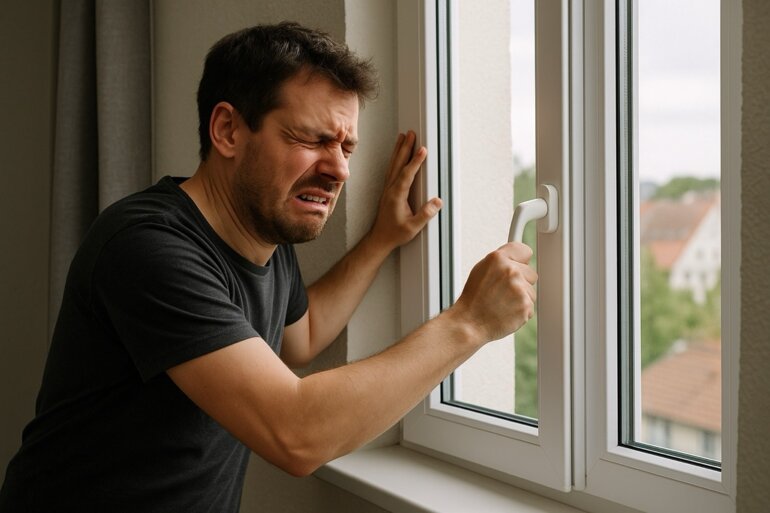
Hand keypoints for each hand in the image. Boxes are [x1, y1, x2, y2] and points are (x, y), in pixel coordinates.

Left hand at [368, 131, 441, 251]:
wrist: (380, 238)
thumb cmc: (395, 233)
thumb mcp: (413, 227)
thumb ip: (425, 214)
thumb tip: (437, 201)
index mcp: (397, 196)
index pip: (407, 174)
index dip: (415, 161)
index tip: (422, 150)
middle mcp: (391, 189)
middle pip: (398, 164)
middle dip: (405, 148)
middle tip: (411, 134)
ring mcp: (388, 188)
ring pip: (393, 164)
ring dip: (399, 150)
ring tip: (403, 137)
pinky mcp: (388, 190)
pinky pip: (391, 170)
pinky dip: (395, 159)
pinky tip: (398, 154)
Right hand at [450, 242, 537, 343]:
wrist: (470, 322)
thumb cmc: (473, 299)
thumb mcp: (481, 270)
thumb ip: (500, 261)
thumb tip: (516, 258)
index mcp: (497, 259)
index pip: (524, 250)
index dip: (521, 260)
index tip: (519, 265)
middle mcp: (510, 271)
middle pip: (531, 273)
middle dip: (521, 282)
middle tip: (503, 291)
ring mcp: (519, 288)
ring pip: (531, 291)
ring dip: (521, 297)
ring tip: (503, 303)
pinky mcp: (525, 305)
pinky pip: (530, 305)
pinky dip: (521, 310)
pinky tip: (506, 311)